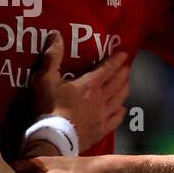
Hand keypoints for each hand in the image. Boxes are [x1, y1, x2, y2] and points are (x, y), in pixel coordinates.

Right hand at [31, 34, 129, 151]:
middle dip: (124, 73)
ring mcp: (103, 115)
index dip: (117, 60)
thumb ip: (52, 56)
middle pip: (117, 83)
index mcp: (90, 84)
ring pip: (119, 99)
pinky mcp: (101, 130)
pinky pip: (116, 119)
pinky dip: (120, 112)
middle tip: (127, 67)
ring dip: (124, 90)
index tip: (125, 54)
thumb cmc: (50, 106)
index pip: (108, 69)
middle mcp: (101, 98)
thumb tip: (56, 34)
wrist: (53, 138)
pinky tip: (122, 109)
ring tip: (127, 84)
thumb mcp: (46, 78)